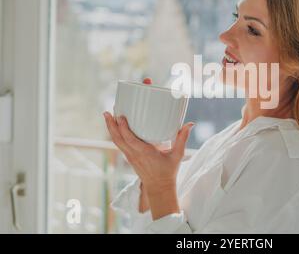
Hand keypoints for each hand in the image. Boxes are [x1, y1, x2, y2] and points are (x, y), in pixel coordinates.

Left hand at [104, 77, 194, 214]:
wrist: (159, 188)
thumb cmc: (168, 171)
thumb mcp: (178, 155)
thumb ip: (182, 138)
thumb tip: (190, 124)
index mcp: (145, 153)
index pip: (130, 140)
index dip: (123, 128)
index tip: (120, 116)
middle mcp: (134, 155)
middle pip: (118, 139)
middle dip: (111, 125)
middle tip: (106, 112)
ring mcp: (130, 157)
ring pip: (116, 141)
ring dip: (110, 128)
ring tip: (107, 115)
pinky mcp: (129, 158)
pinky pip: (119, 144)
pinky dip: (115, 134)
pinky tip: (115, 126)